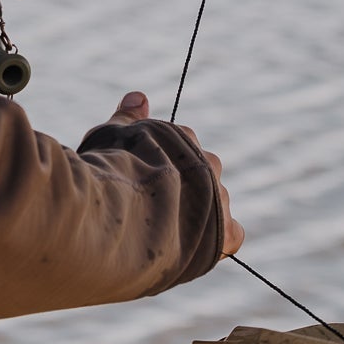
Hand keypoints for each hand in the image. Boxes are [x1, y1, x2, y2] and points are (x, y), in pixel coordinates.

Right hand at [111, 91, 244, 256]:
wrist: (128, 207)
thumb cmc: (112, 168)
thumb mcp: (111, 134)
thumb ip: (128, 118)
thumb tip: (139, 96)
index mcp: (184, 136)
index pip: (181, 148)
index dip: (164, 164)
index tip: (145, 177)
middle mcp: (209, 162)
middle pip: (200, 175)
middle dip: (181, 189)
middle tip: (153, 207)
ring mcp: (220, 195)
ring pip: (214, 204)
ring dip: (197, 216)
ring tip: (166, 233)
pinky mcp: (225, 230)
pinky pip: (232, 234)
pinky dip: (220, 239)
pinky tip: (200, 247)